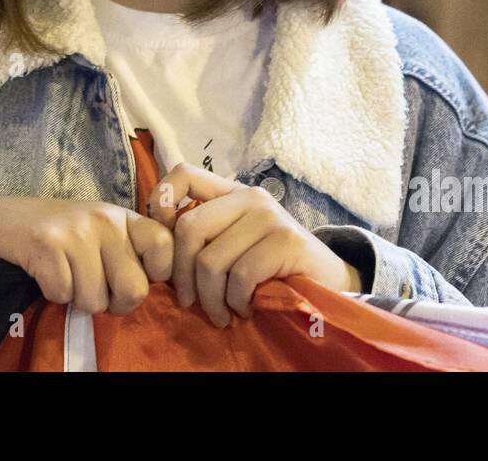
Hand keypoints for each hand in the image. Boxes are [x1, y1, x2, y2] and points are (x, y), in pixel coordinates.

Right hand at [0, 196, 172, 315]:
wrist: (3, 218)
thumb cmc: (60, 233)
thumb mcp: (101, 232)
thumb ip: (128, 253)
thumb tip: (149, 290)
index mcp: (124, 218)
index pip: (164, 247)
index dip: (154, 274)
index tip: (130, 276)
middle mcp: (105, 220)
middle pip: (135, 290)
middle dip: (113, 303)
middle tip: (93, 290)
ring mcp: (76, 231)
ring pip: (95, 301)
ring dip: (77, 300)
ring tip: (66, 277)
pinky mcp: (48, 245)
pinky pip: (63, 295)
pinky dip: (53, 293)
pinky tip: (46, 273)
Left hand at [146, 163, 362, 326]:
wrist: (327, 281)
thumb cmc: (273, 267)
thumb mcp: (234, 245)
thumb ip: (204, 237)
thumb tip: (159, 250)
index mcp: (231, 193)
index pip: (184, 174)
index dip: (161, 203)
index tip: (165, 243)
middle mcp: (250, 197)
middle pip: (189, 228)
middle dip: (182, 275)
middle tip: (191, 302)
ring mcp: (269, 217)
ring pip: (210, 260)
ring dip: (211, 299)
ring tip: (222, 313)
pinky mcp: (286, 241)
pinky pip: (240, 277)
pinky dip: (236, 302)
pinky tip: (246, 308)